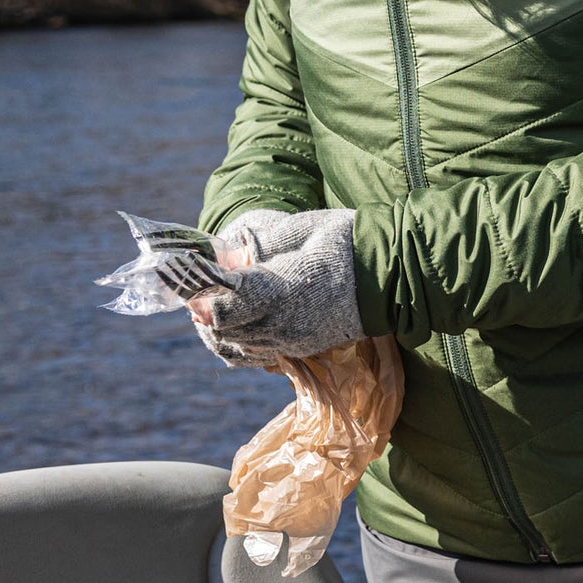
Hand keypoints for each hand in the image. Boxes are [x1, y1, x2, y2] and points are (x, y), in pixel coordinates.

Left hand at [190, 207, 361, 364]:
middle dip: (205, 312)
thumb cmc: (348, 242)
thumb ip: (265, 243)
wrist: (392, 277)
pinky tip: (236, 323)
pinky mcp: (301, 348)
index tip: (190, 281)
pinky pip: (257, 354)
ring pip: (237, 346)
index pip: (227, 306)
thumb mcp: (305, 228)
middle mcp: (283, 323)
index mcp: (282, 290)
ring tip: (211, 305)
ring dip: (219, 329)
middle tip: (194, 290)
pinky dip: (238, 342)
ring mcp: (292, 340)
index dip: (202, 297)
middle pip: (225, 330)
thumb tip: (231, 255)